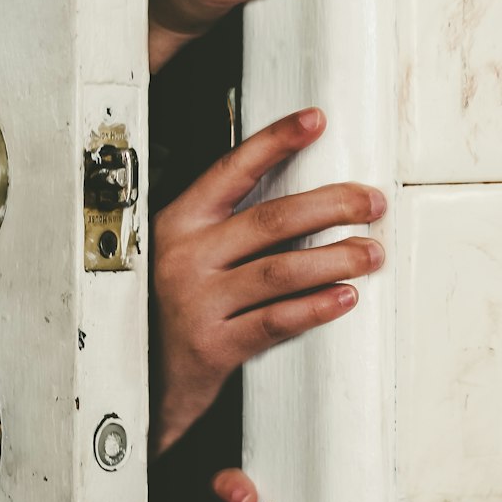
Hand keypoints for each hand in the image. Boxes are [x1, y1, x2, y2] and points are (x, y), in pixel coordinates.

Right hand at [151, 108, 385, 457]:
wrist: (130, 381)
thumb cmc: (163, 311)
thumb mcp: (180, 255)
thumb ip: (224, 229)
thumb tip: (300, 202)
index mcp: (178, 225)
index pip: (231, 171)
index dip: (275, 142)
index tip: (314, 121)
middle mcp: (184, 258)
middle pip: (270, 219)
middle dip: (331, 205)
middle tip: (370, 202)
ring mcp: (197, 302)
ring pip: (280, 270)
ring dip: (335, 257)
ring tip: (371, 251)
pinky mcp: (213, 346)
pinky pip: (275, 321)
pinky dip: (315, 307)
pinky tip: (344, 297)